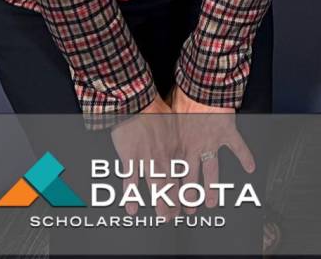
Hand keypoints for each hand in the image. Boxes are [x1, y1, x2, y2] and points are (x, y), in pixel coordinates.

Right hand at [111, 96, 175, 214]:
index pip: (183, 173)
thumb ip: (178, 134)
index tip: (190, 199)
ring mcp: (147, 159)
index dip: (186, 188)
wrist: (137, 102)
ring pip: (156, 187)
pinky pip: (131, 182)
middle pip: (172, 184)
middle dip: (176, 202)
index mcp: (175, 147)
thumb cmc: (154, 108)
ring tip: (164, 217)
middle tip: (177, 215)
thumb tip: (183, 138)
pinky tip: (133, 209)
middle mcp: (164, 156)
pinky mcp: (131, 159)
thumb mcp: (173, 121)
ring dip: (161, 204)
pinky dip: (132, 196)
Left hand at [171, 86, 254, 207]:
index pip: (172, 172)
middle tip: (189, 210)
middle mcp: (192, 147)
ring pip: (211, 170)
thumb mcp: (166, 114)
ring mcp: (210, 142)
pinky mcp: (226, 133)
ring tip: (212, 202)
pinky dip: (245, 157)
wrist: (201, 86)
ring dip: (211, 188)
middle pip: (190, 178)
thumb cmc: (182, 95)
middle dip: (189, 196)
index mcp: (177, 143)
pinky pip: (238, 148)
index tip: (167, 201)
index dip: (169, 188)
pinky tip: (250, 168)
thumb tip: (152, 127)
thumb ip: (163, 127)